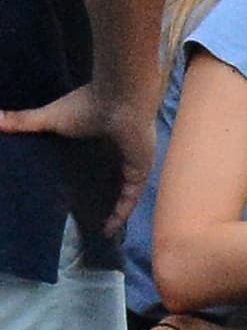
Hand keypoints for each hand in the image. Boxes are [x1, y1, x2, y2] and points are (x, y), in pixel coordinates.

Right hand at [0, 83, 155, 234]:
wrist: (120, 100)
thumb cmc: (88, 105)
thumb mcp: (50, 118)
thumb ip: (24, 122)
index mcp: (102, 140)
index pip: (95, 164)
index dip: (85, 178)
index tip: (70, 195)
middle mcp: (119, 154)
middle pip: (110, 181)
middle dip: (100, 197)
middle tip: (84, 219)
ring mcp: (132, 164)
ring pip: (123, 193)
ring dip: (113, 209)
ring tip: (98, 229)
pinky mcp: (140, 172)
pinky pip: (131, 198)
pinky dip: (120, 213)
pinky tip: (108, 229)